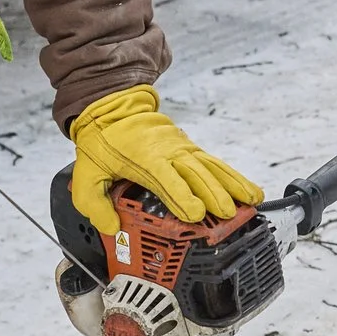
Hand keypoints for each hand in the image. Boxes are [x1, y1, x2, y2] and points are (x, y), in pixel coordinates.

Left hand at [68, 86, 262, 235]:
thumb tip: (111, 226)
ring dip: (232, 184)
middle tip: (227, 214)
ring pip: (212, 167)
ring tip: (251, 200)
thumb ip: (94, 203)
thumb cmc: (103, 141)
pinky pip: (215, 163)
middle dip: (214, 194)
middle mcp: (169, 151)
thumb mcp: (86, 174)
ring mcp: (183, 149)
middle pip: (196, 173)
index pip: (166, 177)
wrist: (113, 109)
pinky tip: (248, 189)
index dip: (181, 195)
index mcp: (144, 158)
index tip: (194, 213)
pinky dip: (233, 176)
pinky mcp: (190, 149)